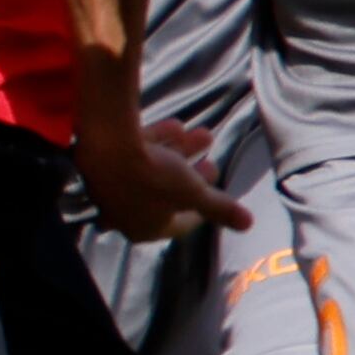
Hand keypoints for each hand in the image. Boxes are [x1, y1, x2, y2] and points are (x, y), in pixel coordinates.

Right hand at [76, 115, 251, 242]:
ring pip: (155, 170)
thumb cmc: (153, 178)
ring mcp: (114, 187)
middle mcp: (125, 212)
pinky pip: (139, 153)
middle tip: (213, 163)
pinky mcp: (106, 160)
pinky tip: (177, 125)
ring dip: (183, 152)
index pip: (181, 224)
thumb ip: (221, 208)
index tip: (219, 194)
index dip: (205, 208)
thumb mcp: (194, 194)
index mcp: (145, 229)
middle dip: (195, 176)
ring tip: (205, 134)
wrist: (108, 146)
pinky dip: (160, 141)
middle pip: (167, 195)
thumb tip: (248, 225)